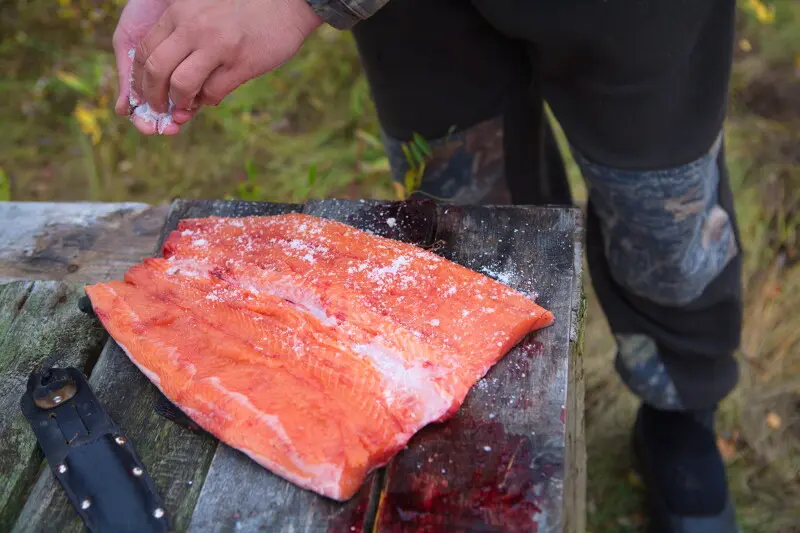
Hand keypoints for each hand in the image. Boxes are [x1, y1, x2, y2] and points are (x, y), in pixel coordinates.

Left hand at [114, 0, 322, 135]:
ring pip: (181, 84)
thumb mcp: (203, 9)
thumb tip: (165, 71)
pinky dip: (208, 100)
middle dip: (153, 96)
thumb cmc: (243, 8)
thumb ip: (183, 32)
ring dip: (180, 102)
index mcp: (180, 13)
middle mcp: (194, 27)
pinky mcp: (241, 63)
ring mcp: (218, 46)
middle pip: (156, 70)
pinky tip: (212, 96)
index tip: (145, 91)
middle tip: (159, 108)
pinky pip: (213, 92)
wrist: (286, 2)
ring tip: (185, 107)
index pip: (145, 50)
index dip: (140, 77)